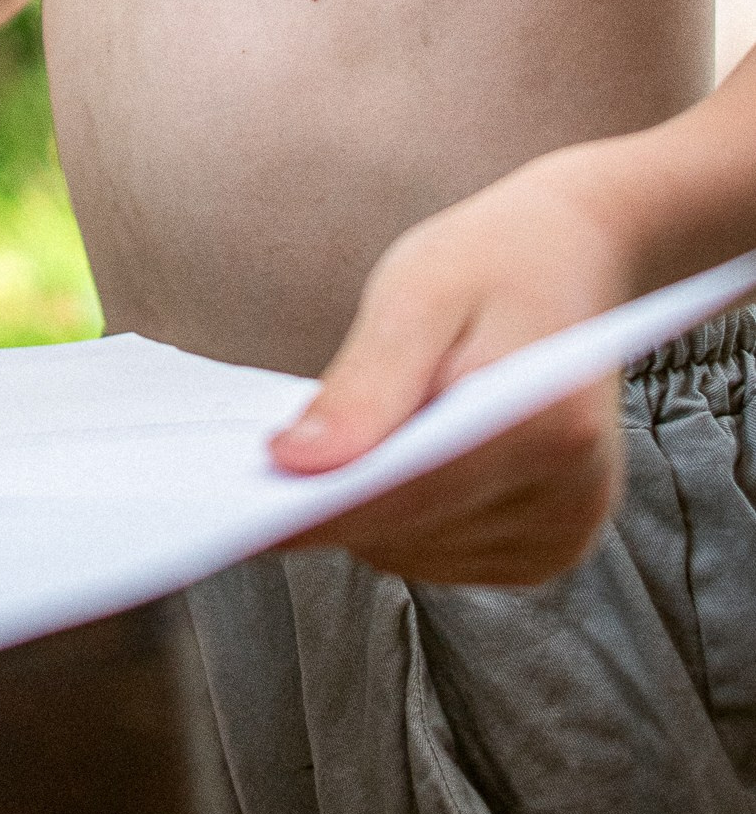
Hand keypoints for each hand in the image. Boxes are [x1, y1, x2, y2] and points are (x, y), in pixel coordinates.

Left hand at [269, 152, 632, 586]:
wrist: (574, 258)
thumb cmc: (491, 262)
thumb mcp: (416, 294)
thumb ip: (363, 385)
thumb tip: (293, 463)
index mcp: (545, 423)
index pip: (409, 493)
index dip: (317, 508)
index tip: (239, 514)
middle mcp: (570, 496)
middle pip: (408, 532)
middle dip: (334, 500)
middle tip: (274, 457)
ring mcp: (565, 530)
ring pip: (415, 553)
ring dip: (368, 510)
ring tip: (347, 443)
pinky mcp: (550, 547)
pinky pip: (440, 555)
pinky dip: (401, 518)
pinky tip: (390, 462)